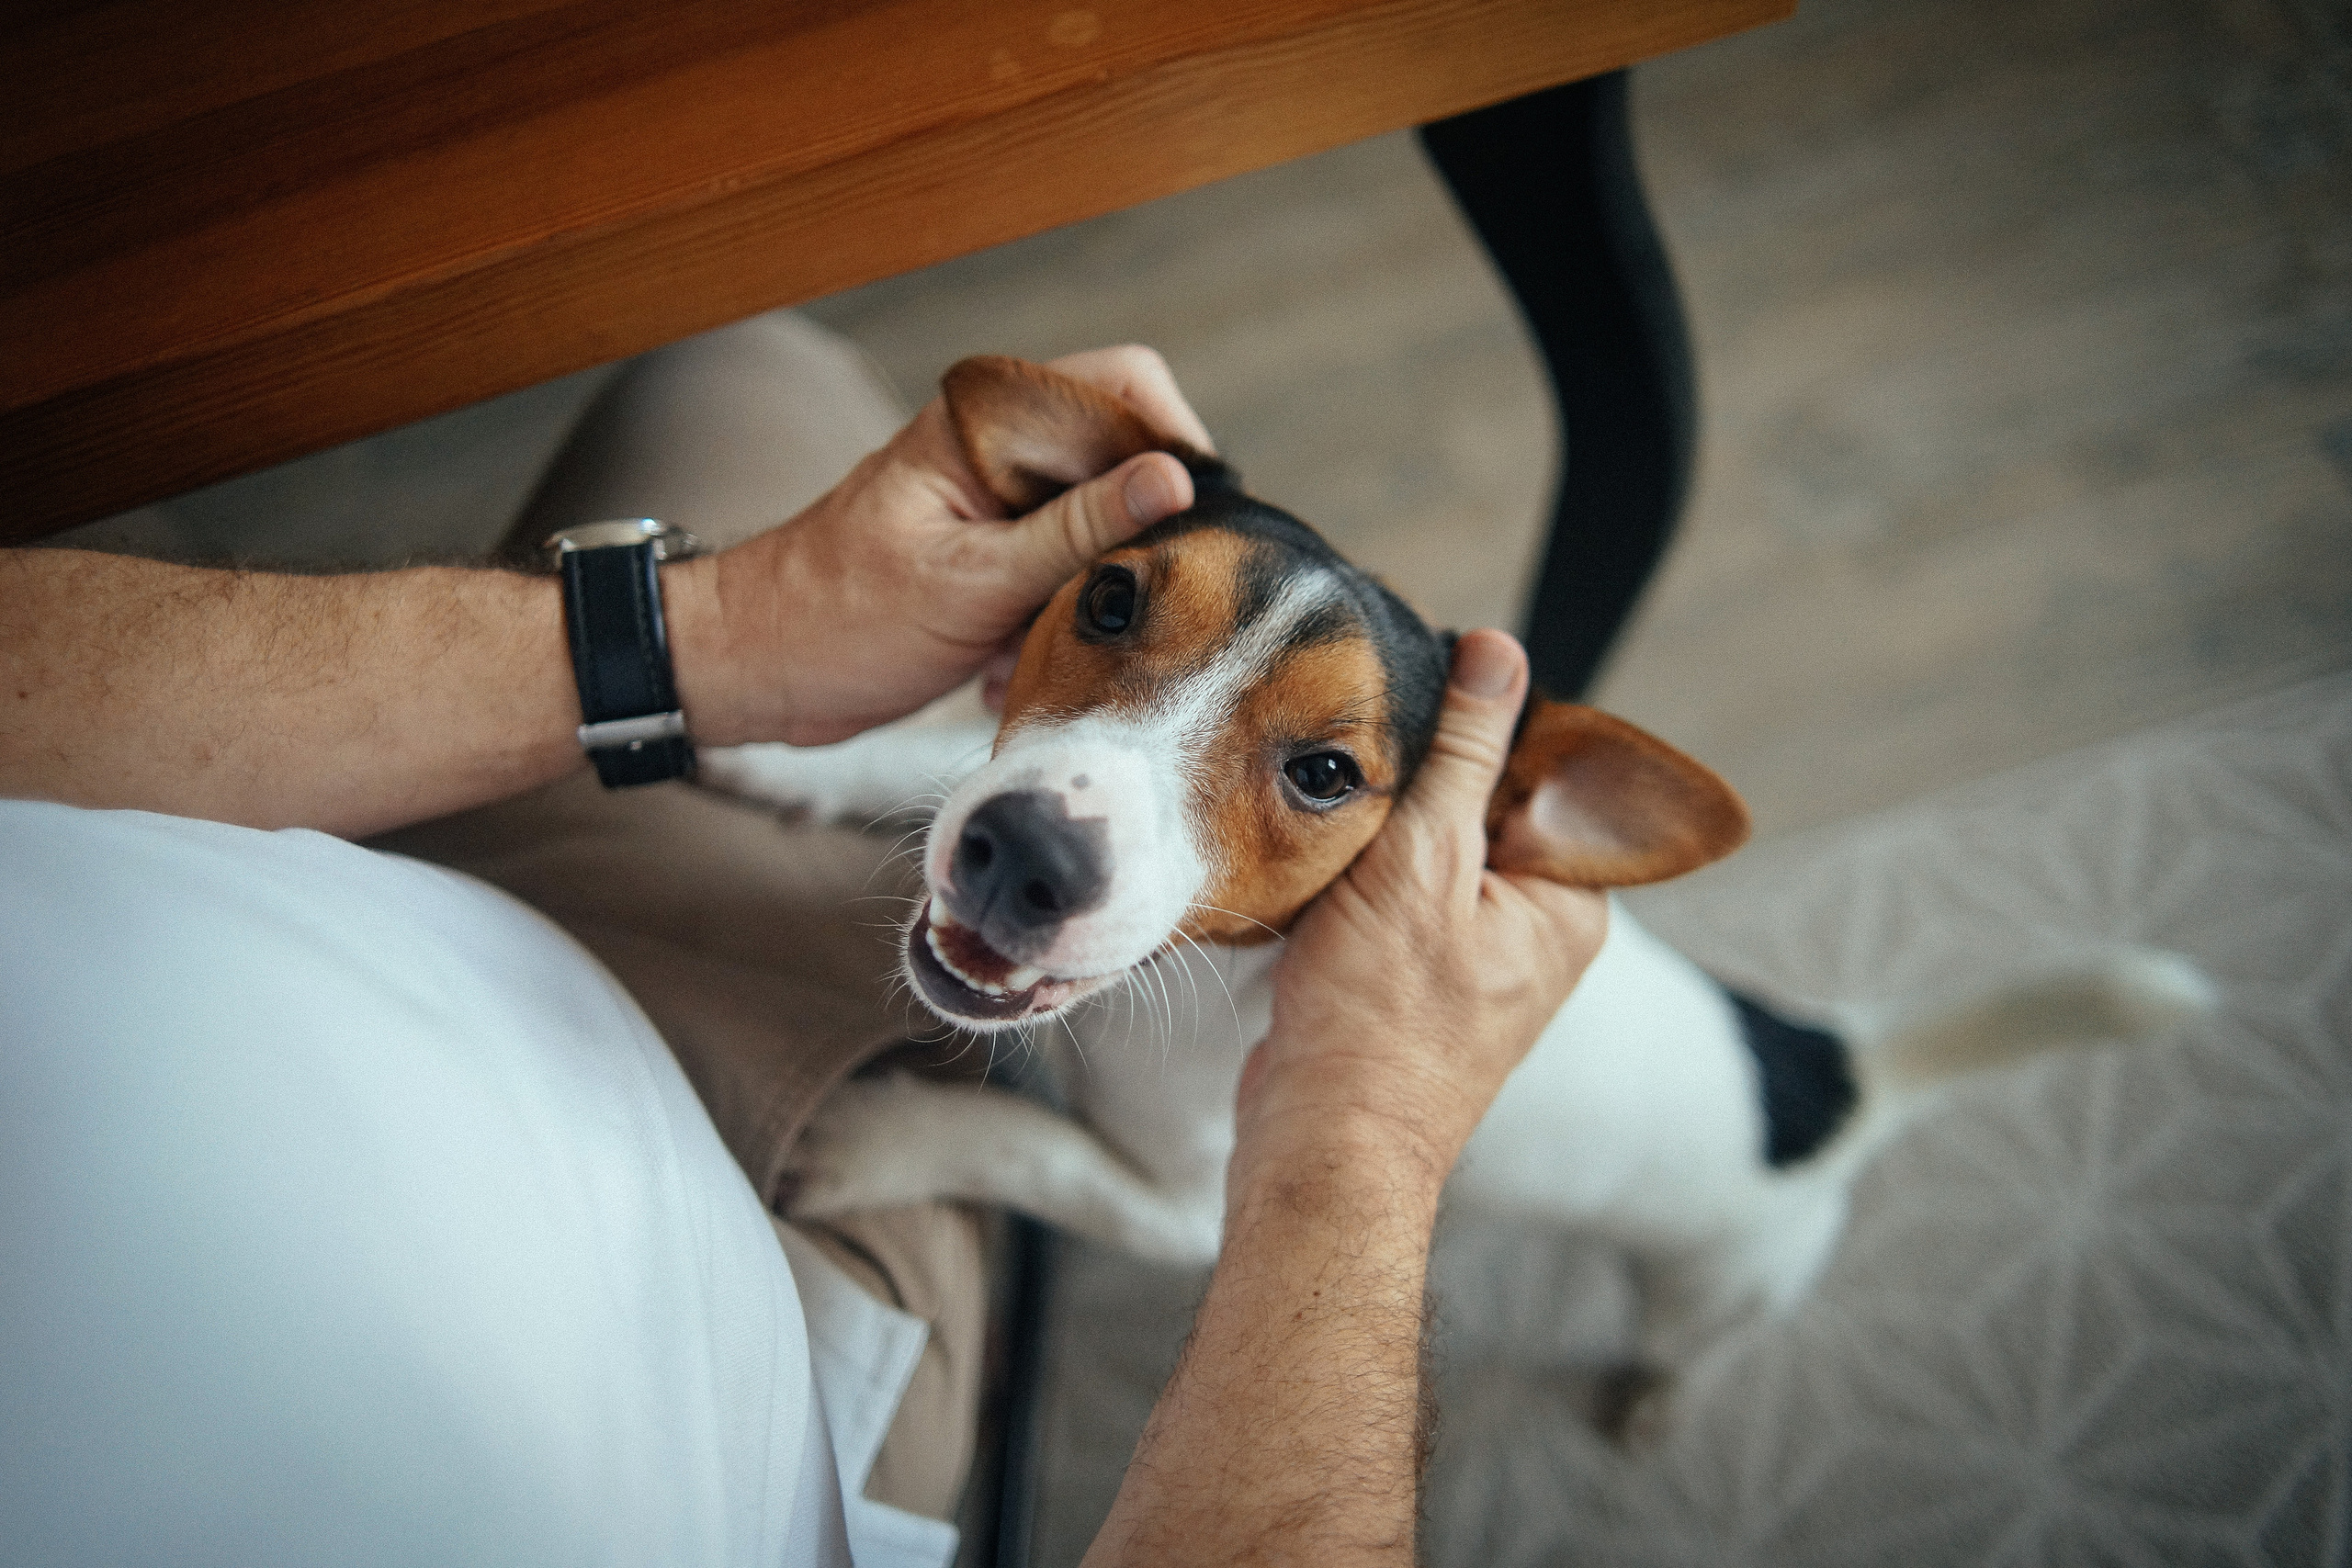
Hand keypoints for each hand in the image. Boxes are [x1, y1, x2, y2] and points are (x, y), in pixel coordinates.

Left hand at [670, 345, 1210, 745]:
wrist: (752, 669)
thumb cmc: (837, 619)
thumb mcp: (974, 582)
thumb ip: (1079, 529)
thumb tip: (1177, 480)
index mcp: (984, 420)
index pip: (1124, 384)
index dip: (1170, 445)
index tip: (1187, 526)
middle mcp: (997, 445)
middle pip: (1122, 458)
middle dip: (1126, 540)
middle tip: (1102, 605)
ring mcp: (995, 498)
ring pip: (1099, 525)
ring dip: (1084, 592)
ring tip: (1031, 647)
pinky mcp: (991, 551)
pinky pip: (1060, 571)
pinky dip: (1049, 620)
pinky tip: (1004, 667)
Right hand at [1236, 630, 1608, 1187]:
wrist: (1321, 1145)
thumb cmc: (1377, 1023)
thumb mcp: (1424, 862)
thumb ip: (1463, 754)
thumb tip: (1497, 655)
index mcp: (1571, 898)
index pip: (1542, 764)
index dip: (1473, 727)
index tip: (1408, 707)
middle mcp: (1537, 927)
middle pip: (1483, 801)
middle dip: (1417, 779)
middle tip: (1355, 770)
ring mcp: (1475, 956)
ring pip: (1429, 846)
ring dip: (1378, 826)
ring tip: (1335, 825)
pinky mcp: (1413, 977)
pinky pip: (1393, 892)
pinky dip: (1355, 874)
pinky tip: (1319, 872)